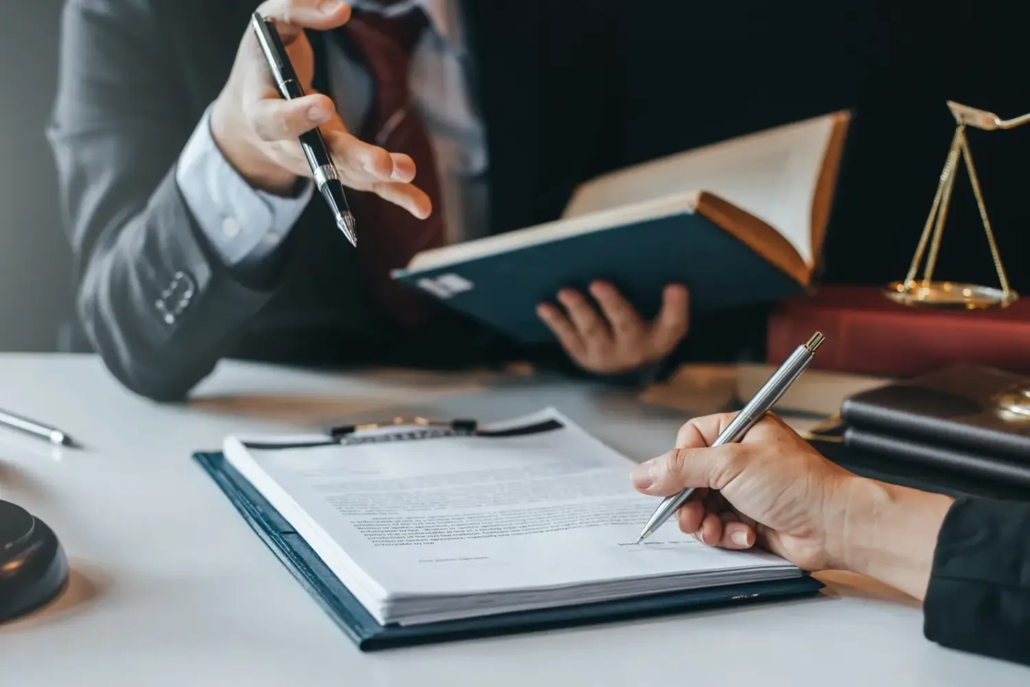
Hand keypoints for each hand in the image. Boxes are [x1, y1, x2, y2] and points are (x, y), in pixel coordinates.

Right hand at [209, 0, 429, 217]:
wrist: (249, 117)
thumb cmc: (263, 62)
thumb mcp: (269, 25)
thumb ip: (298, 10)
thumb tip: (341, 10)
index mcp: (261, 109)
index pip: (275, 119)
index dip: (297, 116)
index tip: (325, 104)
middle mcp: (289, 146)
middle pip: (321, 157)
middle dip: (351, 159)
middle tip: (379, 162)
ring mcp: (317, 161)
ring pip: (348, 174)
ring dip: (379, 177)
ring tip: (407, 171)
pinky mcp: (341, 168)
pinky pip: (369, 185)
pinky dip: (396, 195)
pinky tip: (422, 207)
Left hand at [536, 281, 687, 373]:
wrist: (625, 367)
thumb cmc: (647, 331)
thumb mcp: (663, 321)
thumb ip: (669, 304)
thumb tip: (672, 280)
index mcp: (659, 338)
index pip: (672, 324)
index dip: (675, 306)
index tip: (676, 285)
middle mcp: (633, 349)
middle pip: (624, 324)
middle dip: (611, 304)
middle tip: (598, 283)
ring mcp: (605, 355)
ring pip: (592, 331)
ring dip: (578, 310)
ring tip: (566, 292)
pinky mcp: (582, 355)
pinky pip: (568, 337)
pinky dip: (556, 321)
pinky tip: (544, 307)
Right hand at [631, 413, 953, 598]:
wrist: (837, 526)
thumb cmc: (799, 484)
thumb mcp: (730, 465)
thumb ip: (681, 468)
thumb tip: (642, 474)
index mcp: (740, 430)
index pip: (690, 440)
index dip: (679, 463)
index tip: (673, 482)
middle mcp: (742, 458)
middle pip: (690, 477)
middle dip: (688, 500)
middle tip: (689, 515)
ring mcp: (746, 490)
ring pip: (702, 506)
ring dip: (706, 522)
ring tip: (715, 529)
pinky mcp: (751, 518)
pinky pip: (720, 527)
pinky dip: (727, 534)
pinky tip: (745, 534)